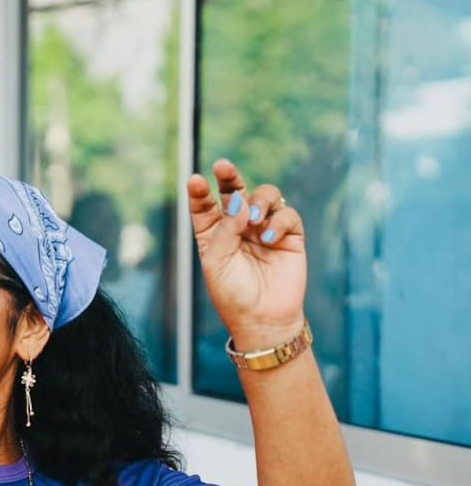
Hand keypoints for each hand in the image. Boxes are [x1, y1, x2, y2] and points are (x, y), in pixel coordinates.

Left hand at [188, 159, 306, 348]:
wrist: (263, 319)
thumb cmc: (233, 293)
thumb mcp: (217, 262)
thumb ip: (225, 229)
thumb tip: (238, 201)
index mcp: (214, 234)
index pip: (205, 206)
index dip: (200, 191)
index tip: (195, 180)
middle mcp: (239, 227)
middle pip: (234, 191)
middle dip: (229, 176)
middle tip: (223, 166)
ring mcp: (265, 229)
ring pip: (264, 195)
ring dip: (257, 200)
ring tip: (251, 219)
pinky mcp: (290, 236)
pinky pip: (287, 214)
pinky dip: (277, 221)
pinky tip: (268, 238)